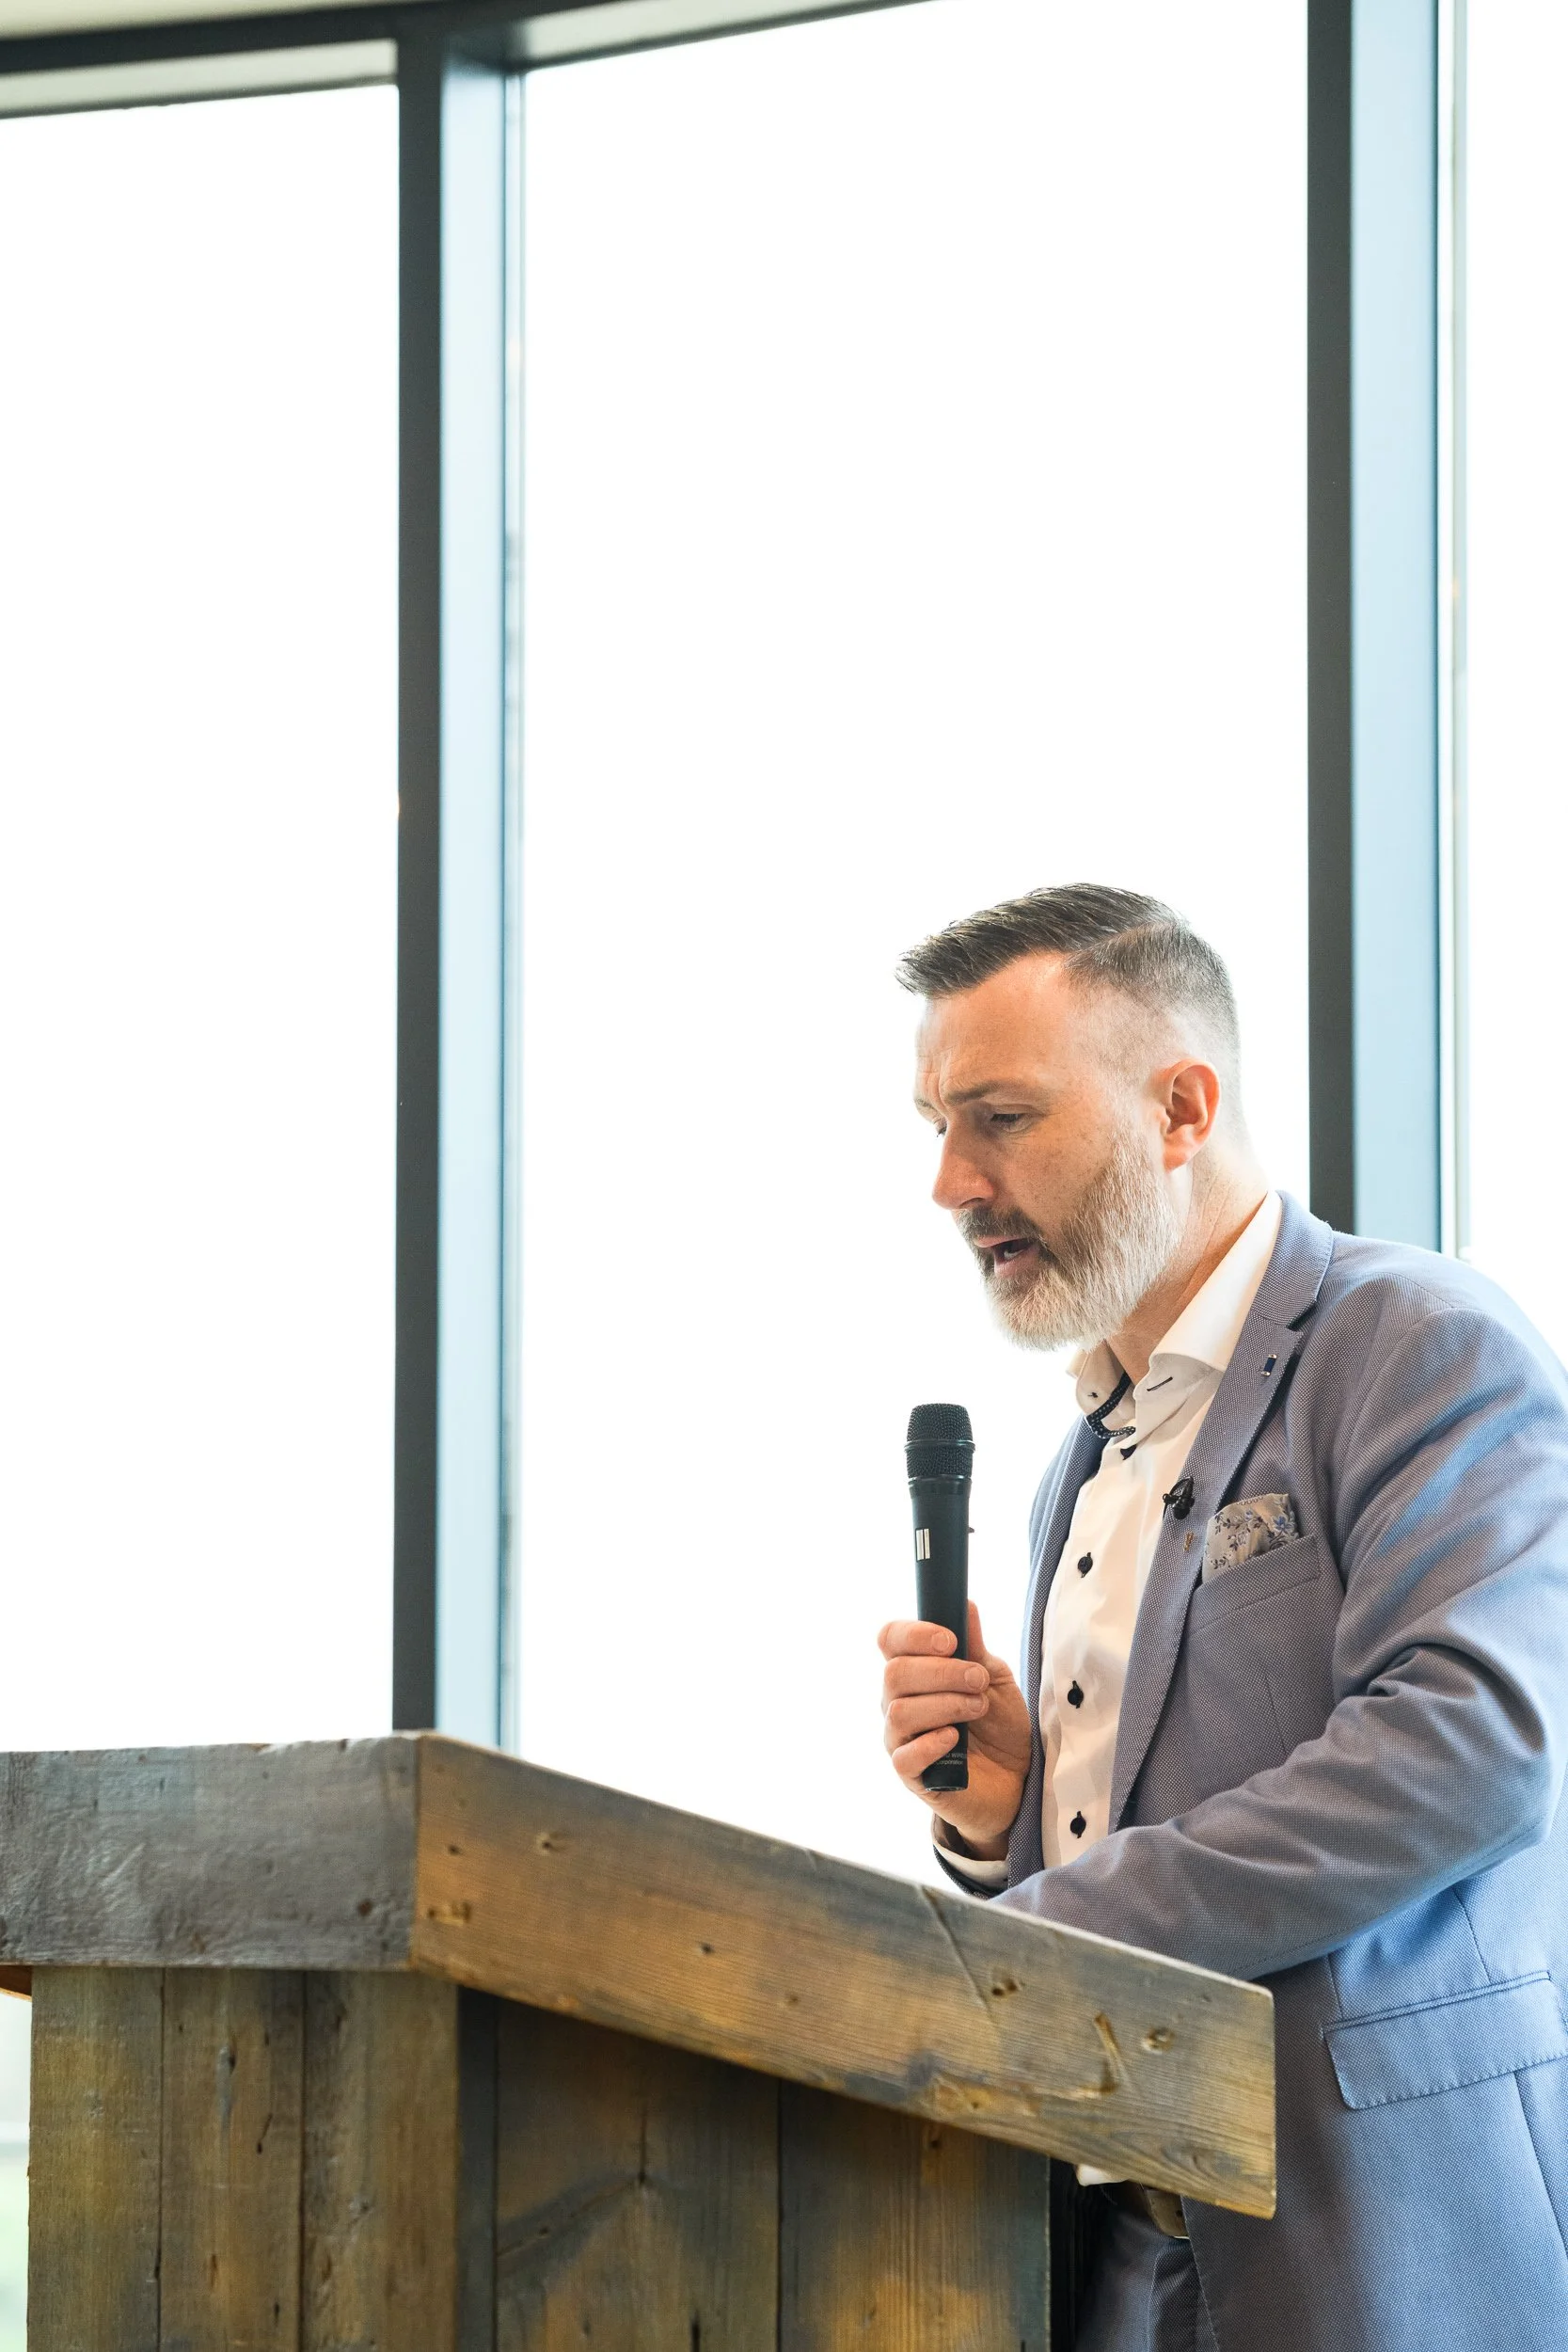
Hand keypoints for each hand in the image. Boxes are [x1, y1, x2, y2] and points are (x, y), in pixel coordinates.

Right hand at [878, 1601, 1031, 1853]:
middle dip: (942, 1672)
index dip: (914, 1634)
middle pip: (894, 1674)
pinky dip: (931, 1743)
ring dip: (946, 1704)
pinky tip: (955, 1738)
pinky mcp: (911, 1775)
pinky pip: (904, 1756)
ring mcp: (900, 1739)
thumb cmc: (999, 1724)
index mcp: (914, 1670)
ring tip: (978, 1707)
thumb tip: (965, 1604)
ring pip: (900, 1711)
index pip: (890, 1639)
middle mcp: (897, 1701)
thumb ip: (975, 1648)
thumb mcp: (994, 1678)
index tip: (950, 1640)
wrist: (1017, 1778)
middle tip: (979, 1680)